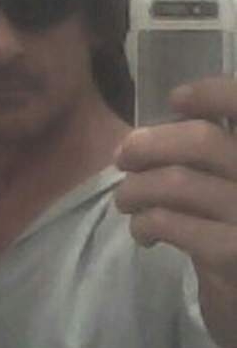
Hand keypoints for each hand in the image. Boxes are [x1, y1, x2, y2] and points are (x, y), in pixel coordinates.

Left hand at [114, 76, 236, 347]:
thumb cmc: (234, 234)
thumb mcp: (229, 189)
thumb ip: (210, 159)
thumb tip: (152, 132)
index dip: (215, 93)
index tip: (177, 98)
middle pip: (202, 141)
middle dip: (148, 144)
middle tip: (122, 157)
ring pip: (176, 182)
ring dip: (136, 188)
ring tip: (125, 200)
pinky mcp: (232, 255)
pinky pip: (169, 222)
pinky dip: (144, 222)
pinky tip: (142, 232)